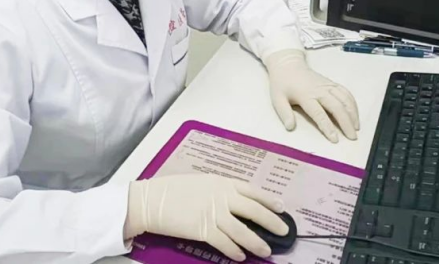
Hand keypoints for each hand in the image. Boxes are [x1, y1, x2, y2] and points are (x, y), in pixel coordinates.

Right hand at [124, 174, 287, 261]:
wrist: (153, 199)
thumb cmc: (175, 189)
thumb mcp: (202, 182)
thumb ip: (220, 190)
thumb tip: (234, 202)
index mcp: (222, 182)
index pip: (252, 190)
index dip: (269, 199)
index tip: (281, 206)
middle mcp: (222, 195)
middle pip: (253, 209)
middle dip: (271, 221)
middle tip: (284, 231)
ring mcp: (213, 212)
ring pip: (242, 230)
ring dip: (256, 241)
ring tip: (267, 250)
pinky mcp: (203, 229)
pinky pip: (224, 242)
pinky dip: (234, 250)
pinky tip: (241, 256)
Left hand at [264, 49, 359, 142]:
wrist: (288, 64)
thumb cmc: (282, 83)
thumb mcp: (277, 98)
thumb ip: (284, 113)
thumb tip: (290, 127)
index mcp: (305, 95)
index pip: (319, 113)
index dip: (328, 127)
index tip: (335, 139)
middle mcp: (319, 90)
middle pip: (337, 107)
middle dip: (346, 122)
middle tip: (352, 137)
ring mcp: (327, 85)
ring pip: (344, 99)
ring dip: (352, 113)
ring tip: (356, 128)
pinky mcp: (331, 83)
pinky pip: (345, 92)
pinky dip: (352, 103)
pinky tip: (355, 113)